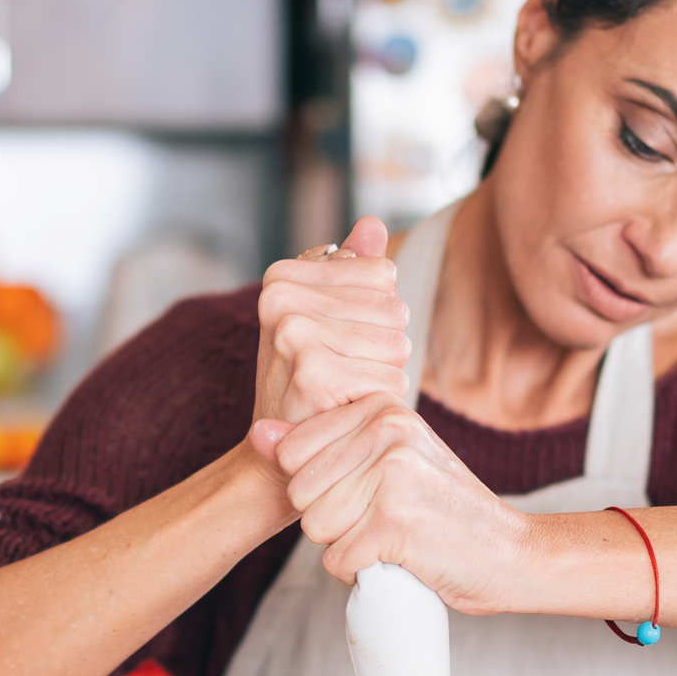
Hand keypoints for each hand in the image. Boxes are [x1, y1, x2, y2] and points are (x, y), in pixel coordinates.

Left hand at [250, 394, 535, 614]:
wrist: (511, 553)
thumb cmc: (442, 509)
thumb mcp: (385, 461)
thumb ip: (319, 445)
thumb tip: (257, 432)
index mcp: (382, 407)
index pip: (292, 452)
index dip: (319, 487)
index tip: (366, 491)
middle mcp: (387, 432)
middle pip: (300, 493)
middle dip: (330, 520)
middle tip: (383, 519)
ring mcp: (391, 476)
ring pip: (315, 528)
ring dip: (348, 547)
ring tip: (393, 536)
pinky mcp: (394, 524)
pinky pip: (338, 561)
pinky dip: (362, 573)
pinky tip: (400, 558)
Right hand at [252, 218, 410, 428]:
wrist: (278, 451)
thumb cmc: (306, 381)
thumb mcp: (322, 318)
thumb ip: (350, 269)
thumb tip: (374, 224)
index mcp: (281, 277)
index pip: (384, 273)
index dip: (377, 313)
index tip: (338, 339)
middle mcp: (281, 299)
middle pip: (394, 307)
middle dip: (383, 346)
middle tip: (342, 371)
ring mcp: (293, 335)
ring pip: (398, 343)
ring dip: (384, 374)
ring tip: (345, 389)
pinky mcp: (313, 374)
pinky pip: (392, 378)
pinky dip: (381, 400)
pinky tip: (347, 408)